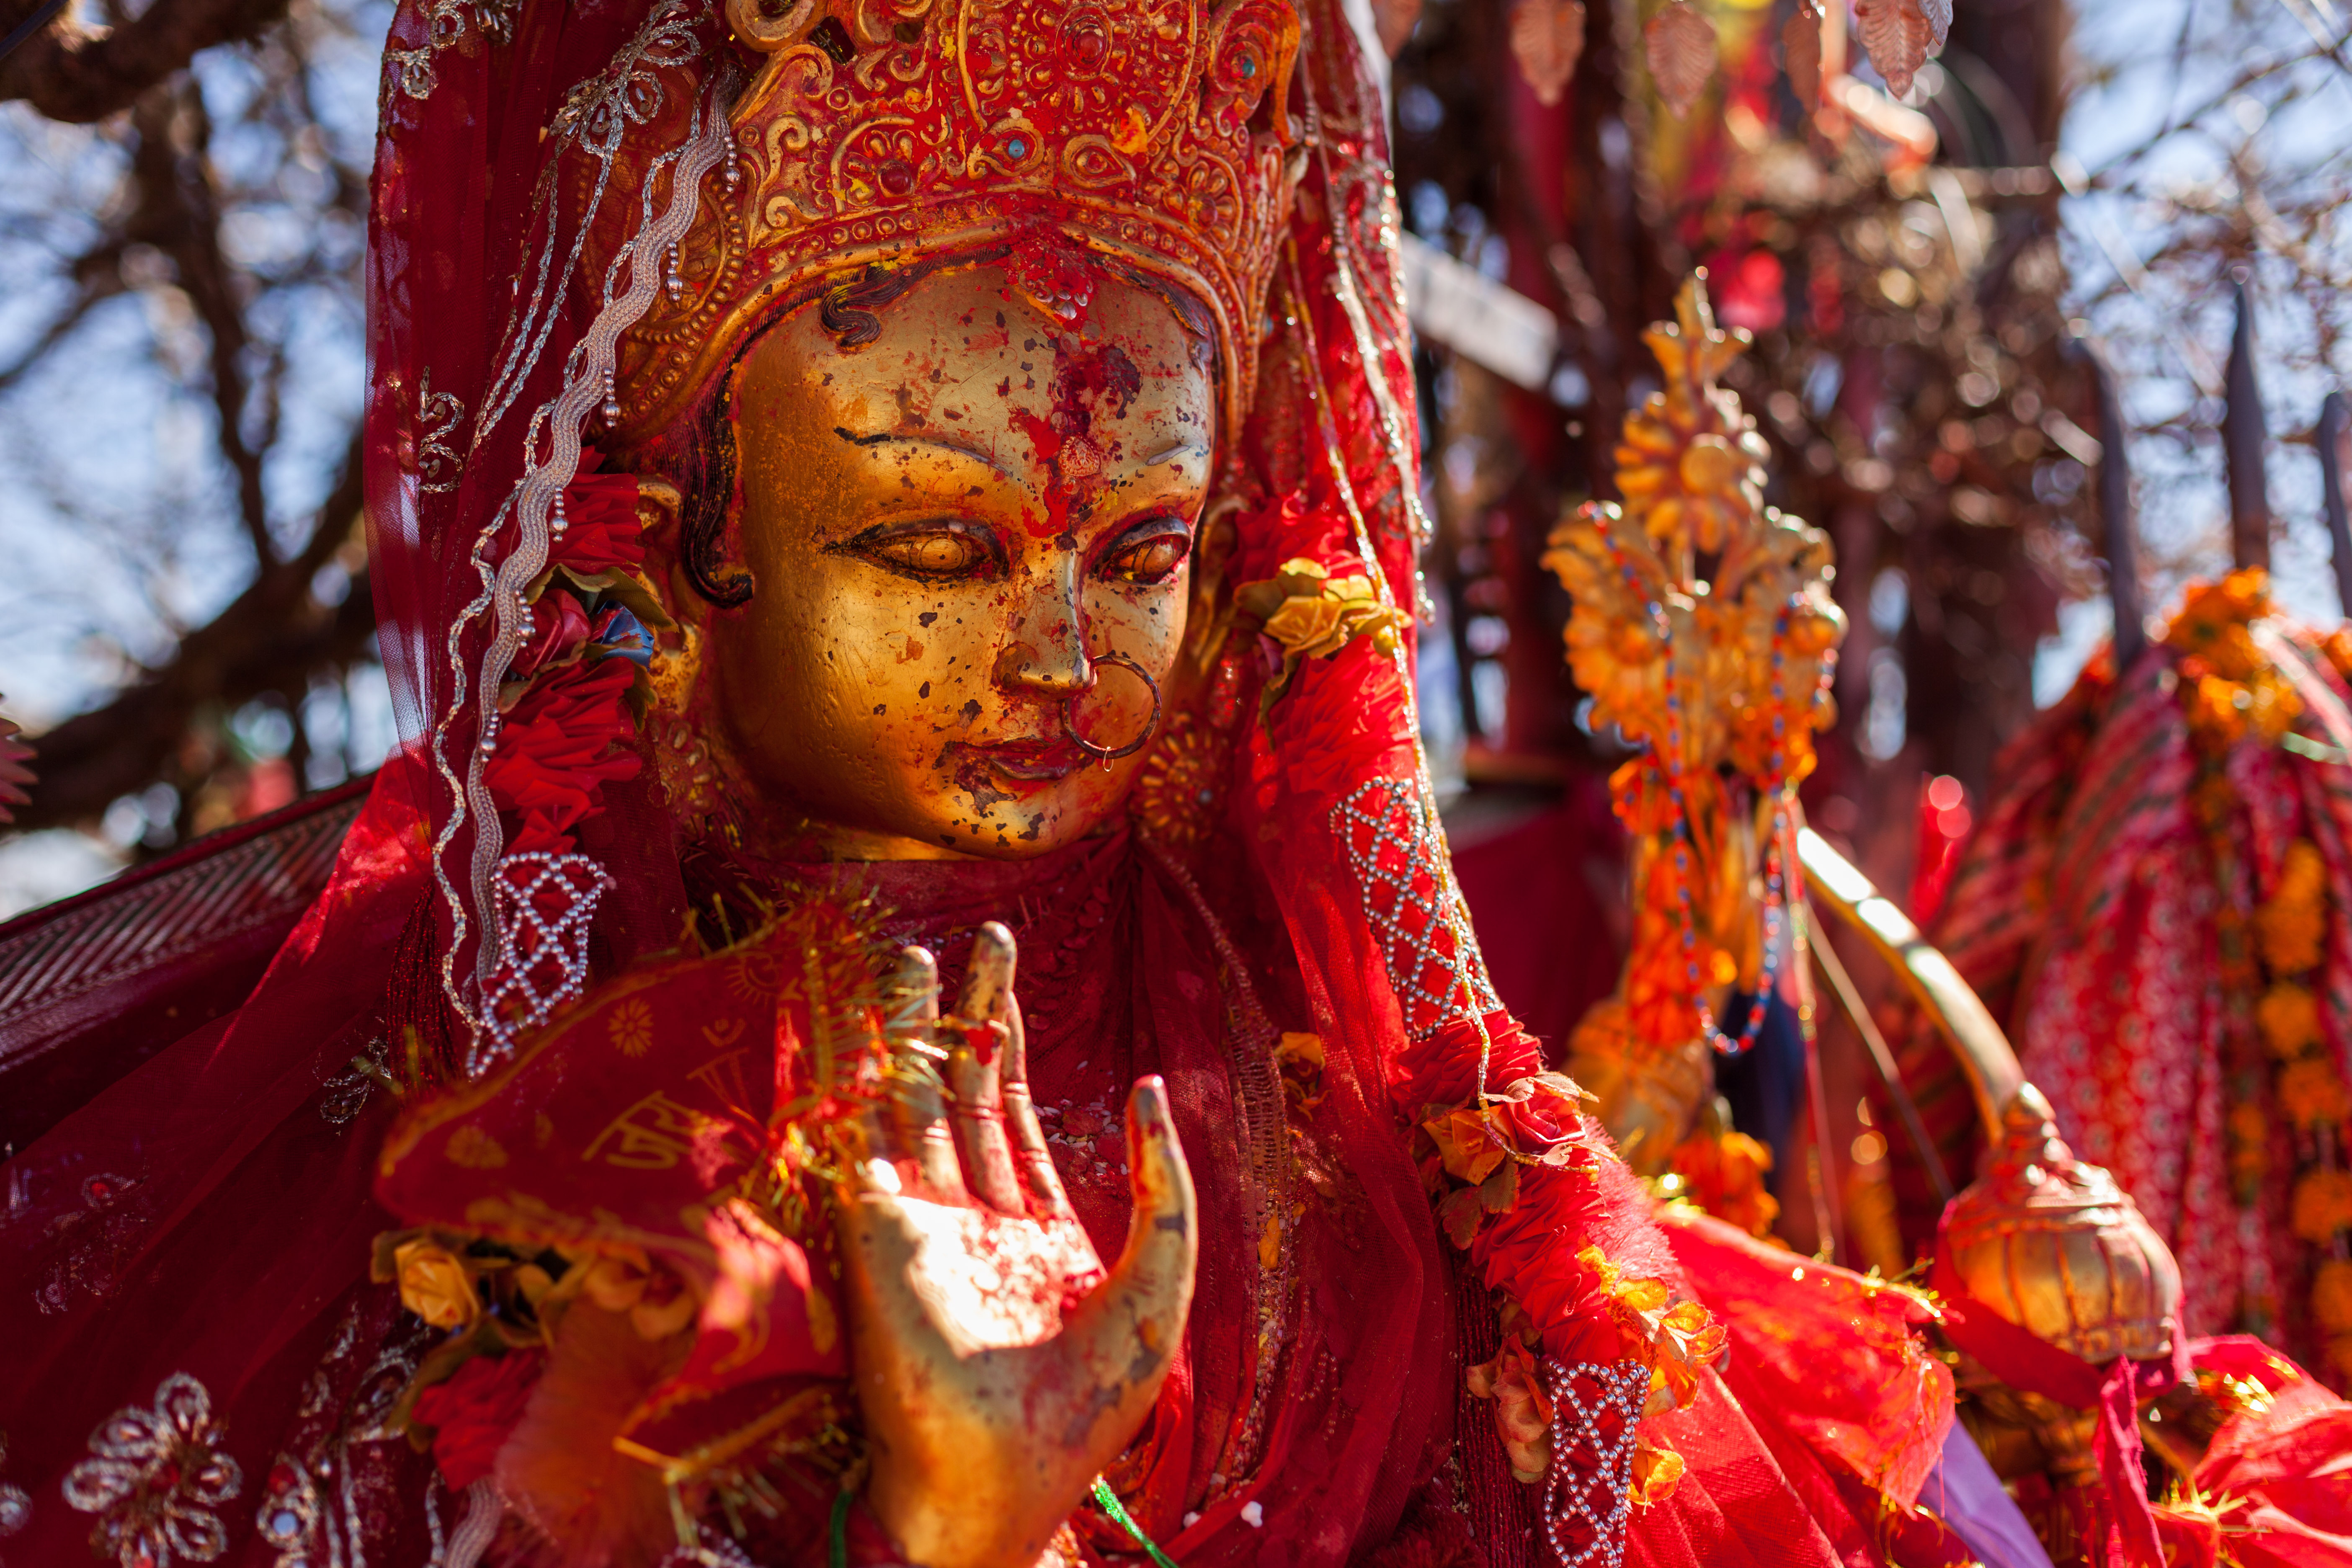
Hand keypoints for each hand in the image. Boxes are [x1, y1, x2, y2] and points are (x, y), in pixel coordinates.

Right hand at [837, 923, 1196, 1567]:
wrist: (1006, 1479)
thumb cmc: (1086, 1405)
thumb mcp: (1160, 1283)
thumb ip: (1166, 1189)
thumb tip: (1151, 1087)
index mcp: (1035, 1230)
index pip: (1017, 1113)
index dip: (1013, 1040)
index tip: (1005, 973)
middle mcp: (973, 1217)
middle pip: (966, 1090)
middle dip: (971, 1013)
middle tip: (978, 937)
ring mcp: (920, 1224)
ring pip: (912, 1101)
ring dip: (912, 1030)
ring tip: (911, 952)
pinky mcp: (876, 1236)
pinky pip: (866, 1141)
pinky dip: (862, 1083)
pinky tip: (866, 1029)